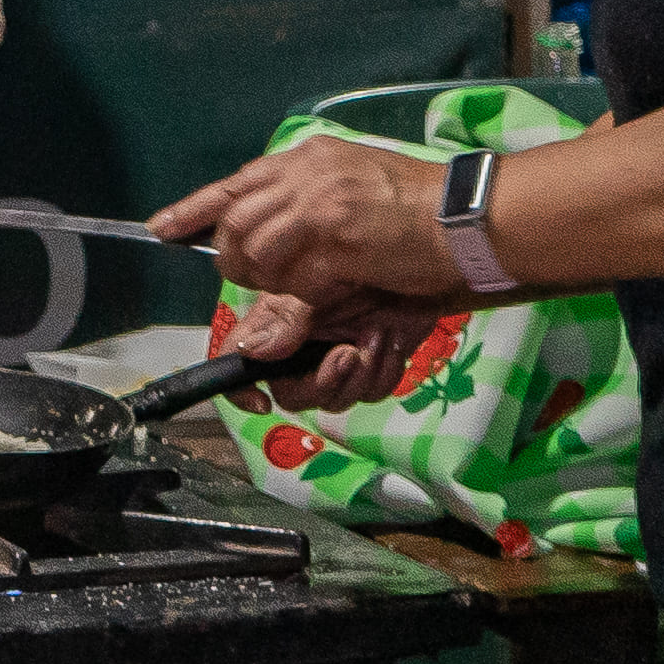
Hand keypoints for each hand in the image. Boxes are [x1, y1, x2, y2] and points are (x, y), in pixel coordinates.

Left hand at [153, 134, 459, 307]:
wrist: (468, 217)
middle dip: (235, 259)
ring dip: (266, 279)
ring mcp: (319, 203)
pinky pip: (291, 276)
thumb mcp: (354, 187)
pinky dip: (301, 292)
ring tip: (298, 284)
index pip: (235, 182)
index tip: (162, 228)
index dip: (194, 209)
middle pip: (234, 222)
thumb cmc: (419, 209)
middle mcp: (307, 173)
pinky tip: (328, 288)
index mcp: (309, 157)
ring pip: (254, 251)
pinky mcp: (335, 237)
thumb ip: (307, 204)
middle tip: (258, 279)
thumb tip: (264, 233)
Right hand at [219, 285, 462, 411]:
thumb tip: (249, 351)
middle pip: (292, 393)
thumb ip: (285, 321)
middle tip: (347, 355)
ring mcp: (337, 358)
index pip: (237, 361)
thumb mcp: (319, 286)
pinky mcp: (371, 367)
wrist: (426, 265)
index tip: (261, 402)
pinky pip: (369, 392)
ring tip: (375, 336)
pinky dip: (383, 370)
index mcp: (277, 323)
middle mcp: (302, 345)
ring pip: (335, 398)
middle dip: (322, 382)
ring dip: (360, 373)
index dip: (239, 389)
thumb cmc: (367, 261)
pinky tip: (391, 341)